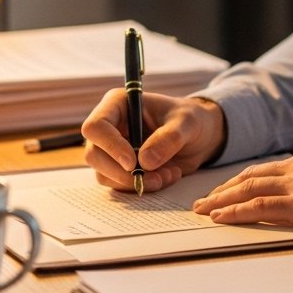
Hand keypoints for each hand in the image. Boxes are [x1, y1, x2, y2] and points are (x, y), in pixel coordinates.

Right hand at [81, 90, 224, 193]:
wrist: (198, 137)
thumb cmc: (190, 120)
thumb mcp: (187, 123)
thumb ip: (168, 138)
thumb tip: (144, 162)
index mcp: (118, 104)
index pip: (96, 126)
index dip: (110, 146)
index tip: (133, 163)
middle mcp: (110, 127)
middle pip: (94, 155)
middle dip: (123, 173)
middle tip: (156, 178)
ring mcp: (112, 150)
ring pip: (105, 175)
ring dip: (135, 183)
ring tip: (168, 175)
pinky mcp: (120, 168)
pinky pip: (120, 185)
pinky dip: (143, 187)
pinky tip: (166, 177)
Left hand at [191, 144, 292, 233]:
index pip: (270, 167)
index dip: (246, 178)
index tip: (230, 187)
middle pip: (251, 175)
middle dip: (225, 188)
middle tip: (205, 199)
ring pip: (247, 188)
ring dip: (221, 199)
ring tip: (203, 209)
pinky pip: (257, 207)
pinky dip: (233, 211)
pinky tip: (219, 217)